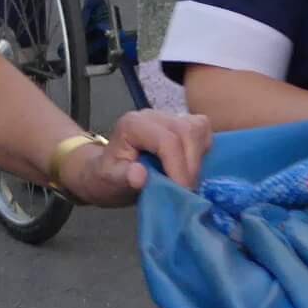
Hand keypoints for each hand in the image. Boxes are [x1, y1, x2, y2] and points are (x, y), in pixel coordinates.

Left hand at [61, 108, 212, 205]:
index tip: (182, 191)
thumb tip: (140, 176)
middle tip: (187, 191)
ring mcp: (169, 117)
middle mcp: (153, 116)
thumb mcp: (108, 182)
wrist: (105, 171)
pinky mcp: (181, 123)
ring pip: (198, 127)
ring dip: (199, 157)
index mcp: (133, 125)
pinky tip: (190, 168)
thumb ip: (122, 178)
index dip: (178, 167)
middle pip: (187, 131)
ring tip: (188, 180)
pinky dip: (202, 150)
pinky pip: (202, 131)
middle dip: (191, 164)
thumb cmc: (106, 177)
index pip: (166, 140)